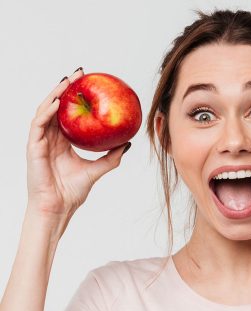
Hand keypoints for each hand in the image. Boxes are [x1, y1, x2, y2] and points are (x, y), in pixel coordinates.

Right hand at [27, 68, 129, 222]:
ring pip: (45, 111)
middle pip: (56, 106)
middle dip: (66, 88)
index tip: (89, 83)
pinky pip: (38, 124)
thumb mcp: (98, 169)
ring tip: (68, 81)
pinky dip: (47, 112)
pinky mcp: (33, 147)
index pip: (68, 113)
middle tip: (79, 74)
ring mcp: (41, 141)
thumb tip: (127, 143)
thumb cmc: (73, 191)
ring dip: (55, 94)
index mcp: (63, 141)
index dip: (76, 97)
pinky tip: (58, 102)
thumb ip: (111, 156)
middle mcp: (51, 138)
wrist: (59, 207)